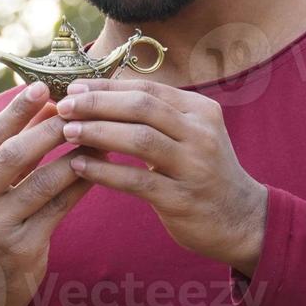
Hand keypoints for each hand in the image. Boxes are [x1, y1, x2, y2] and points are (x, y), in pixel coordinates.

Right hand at [0, 81, 106, 305]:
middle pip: (13, 155)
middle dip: (48, 129)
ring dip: (73, 157)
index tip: (42, 87)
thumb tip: (44, 101)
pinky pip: (58, 209)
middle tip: (78, 110)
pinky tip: (97, 171)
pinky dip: (80, 187)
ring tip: (98, 139)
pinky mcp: (21, 249)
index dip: (16, 111)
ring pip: (41, 182)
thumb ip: (4, 149)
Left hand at [53, 77, 267, 273]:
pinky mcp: (182, 199)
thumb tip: (102, 94)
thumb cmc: (203, 173)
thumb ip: (157, 117)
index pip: (148, 90)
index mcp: (200, 111)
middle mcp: (201, 134)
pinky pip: (137, 181)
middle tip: (64, 106)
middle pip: (142, 108)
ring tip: (67, 132)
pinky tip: (79, 166)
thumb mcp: (191, 135)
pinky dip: (105, 172)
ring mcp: (195, 166)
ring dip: (98, 133)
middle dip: (98, 104)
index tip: (73, 88)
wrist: (242, 219)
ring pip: (140, 140)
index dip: (107, 87)